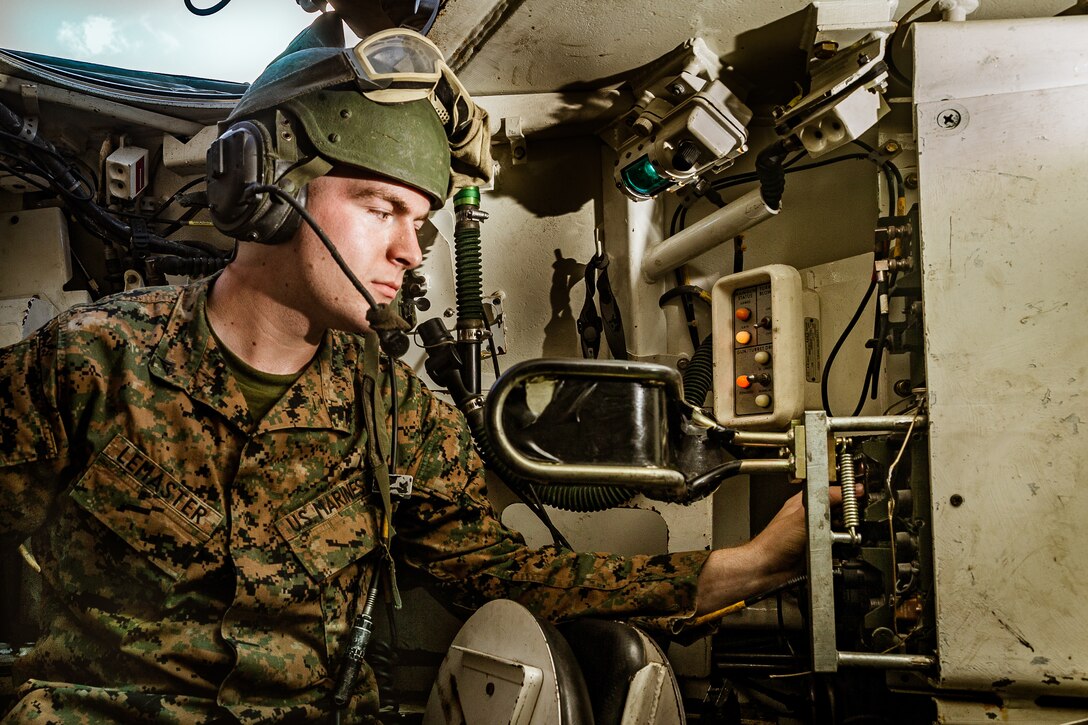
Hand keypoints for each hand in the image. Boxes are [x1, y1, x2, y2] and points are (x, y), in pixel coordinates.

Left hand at [695, 485, 853, 614]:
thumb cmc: (774, 542)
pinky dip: (843, 548)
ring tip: (847, 534)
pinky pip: (838, 547)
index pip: (830, 490)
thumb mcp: (801, 515)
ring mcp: (816, 534)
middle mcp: (810, 517)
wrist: (767, 570)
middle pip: (839, 510)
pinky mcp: (820, 550)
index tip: (860, 494)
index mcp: (803, 502)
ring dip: (847, 533)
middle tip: (855, 518)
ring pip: (840, 529)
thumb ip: (823, 501)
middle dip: (849, 514)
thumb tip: (846, 491)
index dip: (846, 491)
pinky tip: (842, 549)